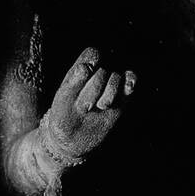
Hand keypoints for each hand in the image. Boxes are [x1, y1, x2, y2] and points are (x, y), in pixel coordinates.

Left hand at [43, 47, 135, 162]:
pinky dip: (131, 81)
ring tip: (99, 107)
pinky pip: (131, 81)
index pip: (93, 54)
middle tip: (85, 107)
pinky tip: (129, 87)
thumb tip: (85, 67)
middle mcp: (97, 73)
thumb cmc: (63, 118)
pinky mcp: (123, 96)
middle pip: (103, 70)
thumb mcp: (63, 101)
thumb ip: (72, 83)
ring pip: (117, 77)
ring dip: (109, 93)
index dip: (91, 65)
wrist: (74, 140)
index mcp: (80, 69)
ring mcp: (110, 84)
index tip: (83, 79)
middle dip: (94, 89)